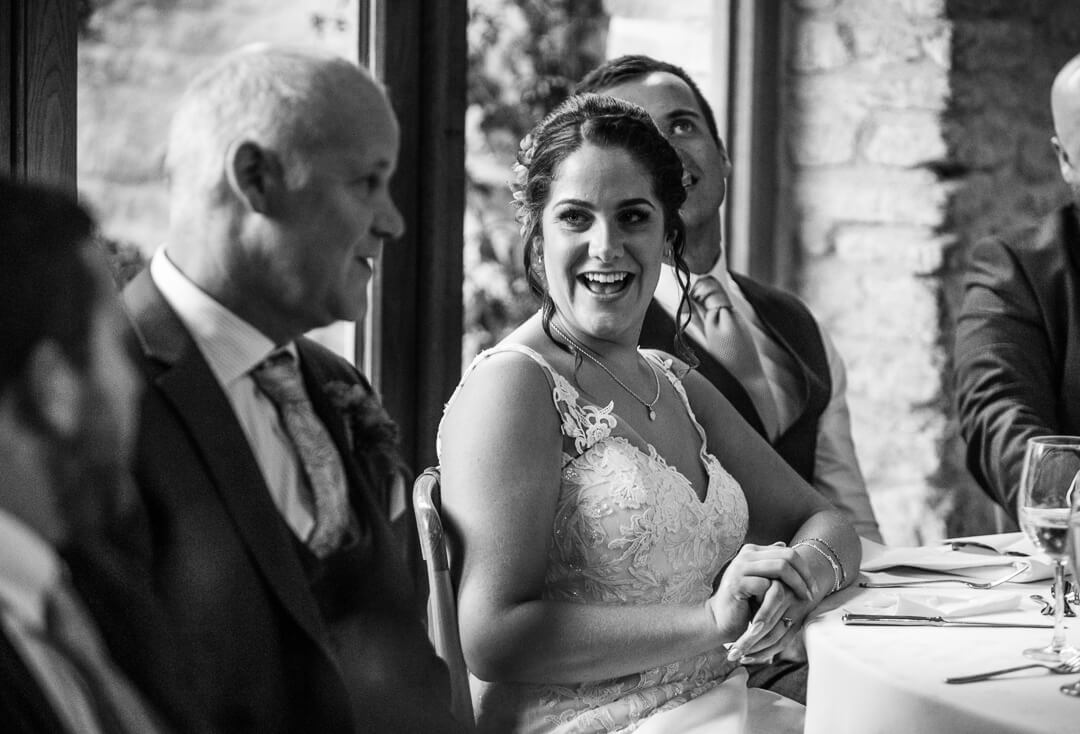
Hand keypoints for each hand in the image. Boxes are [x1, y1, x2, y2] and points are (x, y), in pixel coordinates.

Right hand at [705, 542, 817, 660]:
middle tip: (811, 594)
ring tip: (804, 599)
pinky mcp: (737, 583)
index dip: (804, 568)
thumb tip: (784, 543)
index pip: (787, 552)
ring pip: (780, 568)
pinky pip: (767, 586)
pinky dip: (776, 598)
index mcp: (752, 551)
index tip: (812, 586)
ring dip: (796, 585)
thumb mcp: (761, 580)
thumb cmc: (744, 604)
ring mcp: (740, 567)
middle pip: (787, 557)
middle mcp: (746, 555)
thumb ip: (771, 564)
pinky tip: (778, 607)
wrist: (721, 621)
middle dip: (804, 576)